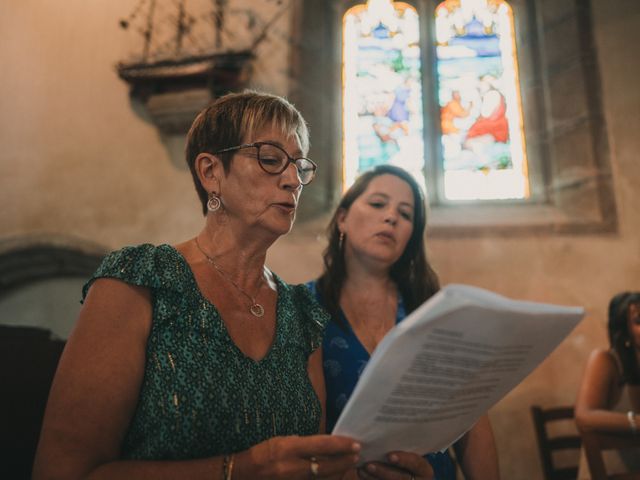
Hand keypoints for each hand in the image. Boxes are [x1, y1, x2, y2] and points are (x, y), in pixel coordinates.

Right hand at [237, 434, 360, 478]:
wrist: (244, 474)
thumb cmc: (263, 453)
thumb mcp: (282, 441)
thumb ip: (304, 444)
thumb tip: (326, 445)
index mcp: (289, 448)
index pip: (322, 445)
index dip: (341, 445)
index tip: (355, 443)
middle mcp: (292, 467)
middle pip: (327, 466)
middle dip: (344, 461)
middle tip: (356, 455)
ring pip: (324, 479)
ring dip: (338, 472)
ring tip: (347, 465)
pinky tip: (332, 475)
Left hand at [356, 451, 433, 479]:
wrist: (408, 472)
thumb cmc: (408, 455)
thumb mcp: (410, 451)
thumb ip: (403, 446)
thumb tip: (385, 430)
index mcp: (424, 470)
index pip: (417, 463)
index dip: (404, 460)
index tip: (390, 456)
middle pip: (401, 478)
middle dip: (383, 471)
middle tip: (368, 464)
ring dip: (374, 478)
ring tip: (362, 469)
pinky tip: (362, 474)